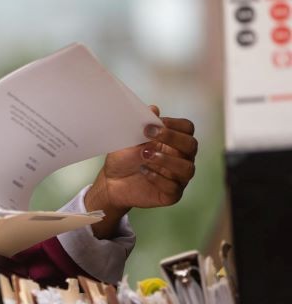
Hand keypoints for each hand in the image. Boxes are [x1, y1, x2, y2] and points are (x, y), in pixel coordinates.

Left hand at [85, 105, 196, 238]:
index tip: (155, 122)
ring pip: (187, 168)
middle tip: (149, 134)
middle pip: (191, 145)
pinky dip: (158, 177)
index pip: (187, 129)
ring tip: (144, 155)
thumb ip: (141, 125)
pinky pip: (174, 186)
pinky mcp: (171, 194)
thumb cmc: (124, 158)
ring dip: (166, 159)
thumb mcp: (129, 139)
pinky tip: (143, 171)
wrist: (111, 181)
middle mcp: (181, 158)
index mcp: (174, 142)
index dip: (174, 124)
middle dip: (172, 138)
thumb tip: (154, 109)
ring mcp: (178, 177)